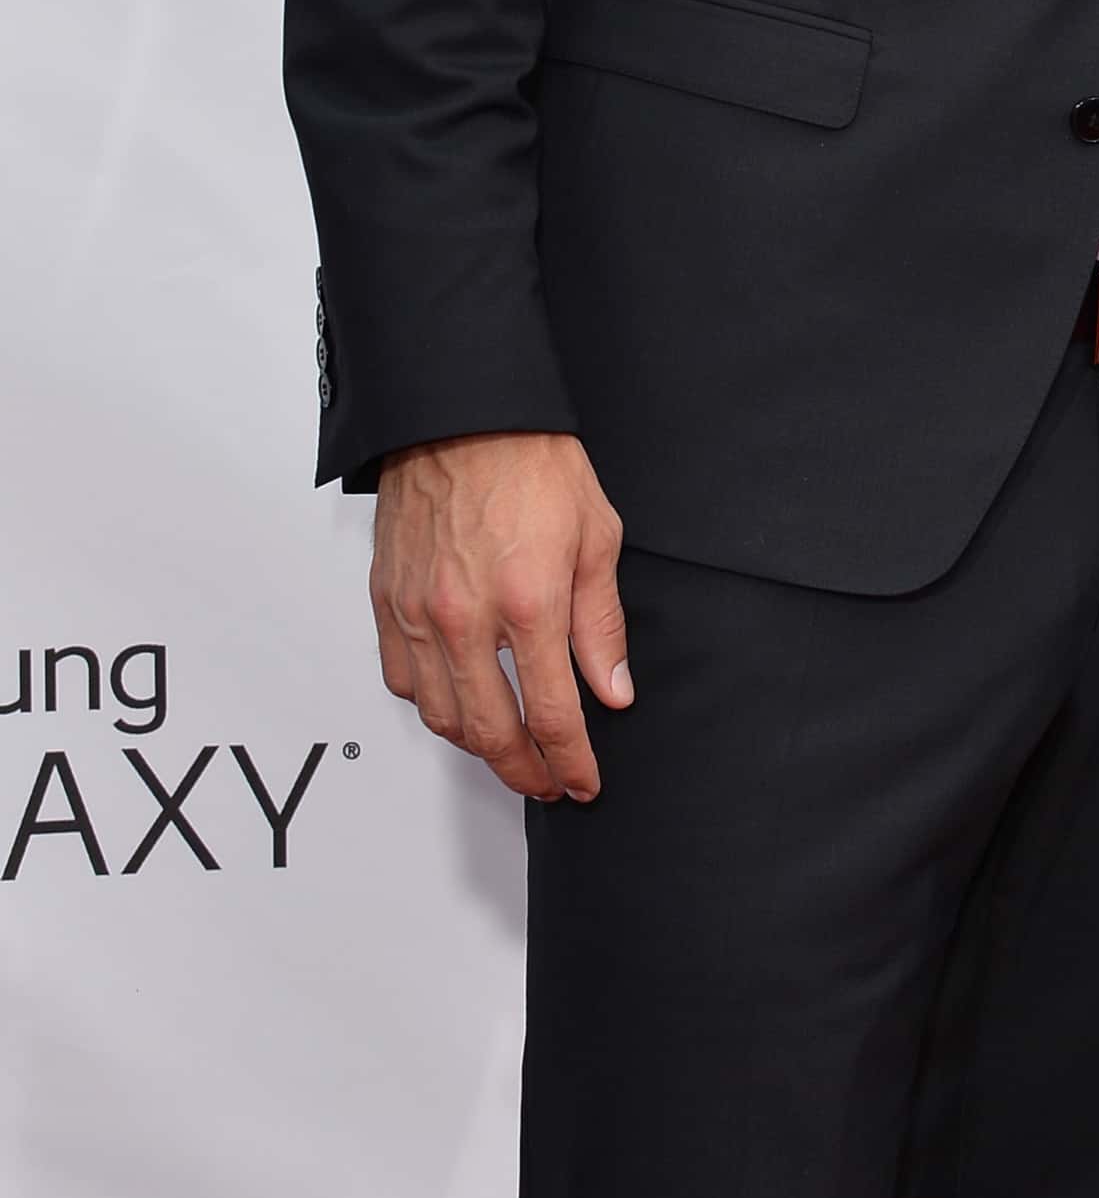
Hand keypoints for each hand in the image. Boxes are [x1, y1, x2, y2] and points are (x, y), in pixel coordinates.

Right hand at [371, 431, 630, 799]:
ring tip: (507, 749)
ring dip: (477, 745)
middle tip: (548, 782)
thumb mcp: (596, 537)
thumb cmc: (530, 462)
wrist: (462, 415)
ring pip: (441, 715)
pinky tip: (457, 701)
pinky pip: (401, 679)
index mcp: (527, 602)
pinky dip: (431, 703)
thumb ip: (601, 624)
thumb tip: (612, 688)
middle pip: (491, 733)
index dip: (572, 761)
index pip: (553, 715)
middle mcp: (465, 617)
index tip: (583, 780)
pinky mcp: (387, 600)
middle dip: (525, 771)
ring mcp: (419, 612)